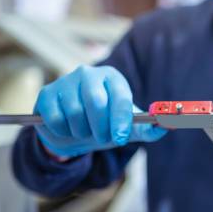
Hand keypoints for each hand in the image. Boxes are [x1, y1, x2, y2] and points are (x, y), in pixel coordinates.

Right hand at [34, 65, 166, 157]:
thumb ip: (147, 129)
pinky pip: (56, 119)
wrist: (72, 132)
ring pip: (75, 114)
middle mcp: (88, 74)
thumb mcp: (126, 128)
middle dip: (101, 127)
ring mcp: (65, 82)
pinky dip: (64, 132)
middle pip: (96, 102)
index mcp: (112, 78)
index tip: (120, 137)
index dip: (121, 119)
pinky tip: (67, 129)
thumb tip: (165, 127)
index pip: (119, 96)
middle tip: (103, 138)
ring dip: (82, 132)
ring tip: (84, 131)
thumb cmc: (103, 125)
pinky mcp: (47, 94)